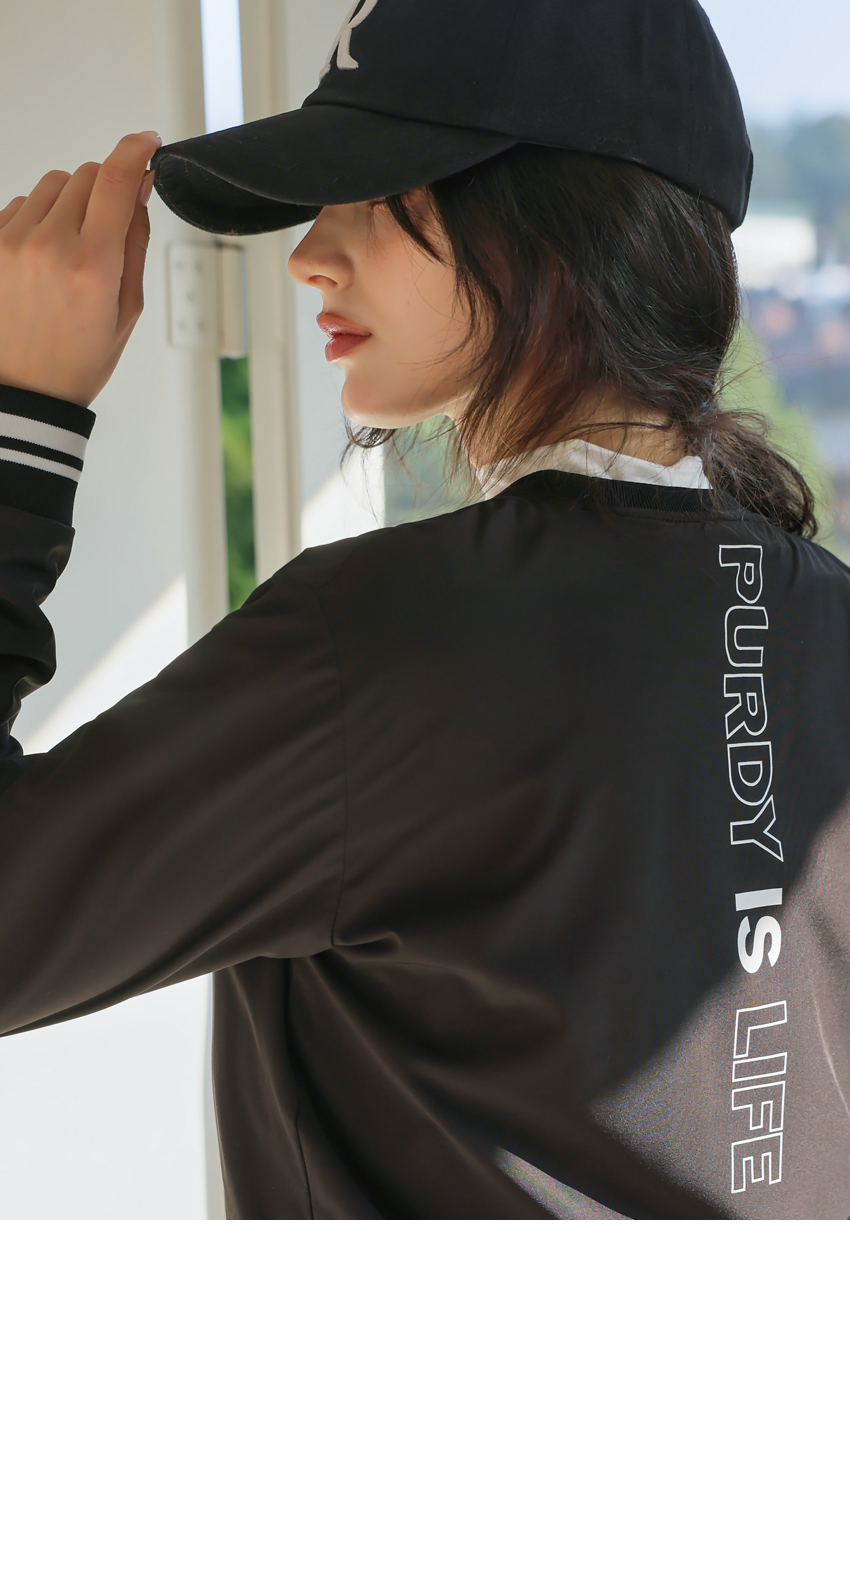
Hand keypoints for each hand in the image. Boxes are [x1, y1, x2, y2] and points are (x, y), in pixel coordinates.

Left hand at [0, 132, 159, 407]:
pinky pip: (20, 204)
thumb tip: (139, 190)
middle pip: (87, 175)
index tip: (147, 144)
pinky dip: (38, 220)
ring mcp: (13, 242)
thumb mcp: (127, 310)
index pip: (117, 179)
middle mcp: (49, 246)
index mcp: (92, 266)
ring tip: (70, 252)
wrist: (25, 390)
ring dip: (70, 204)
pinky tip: (43, 260)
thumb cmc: (77, 359)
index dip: (137, 150)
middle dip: (106, 190)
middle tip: (107, 229)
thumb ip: (134, 242)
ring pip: (53, 185)